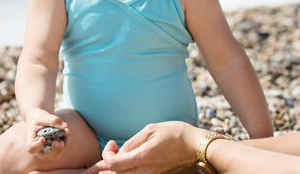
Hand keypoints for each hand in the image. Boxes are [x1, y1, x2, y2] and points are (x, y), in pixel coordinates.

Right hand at [25, 108, 69, 157]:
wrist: (39, 118)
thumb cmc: (38, 117)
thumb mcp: (43, 116)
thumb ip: (52, 120)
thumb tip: (65, 126)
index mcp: (30, 141)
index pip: (31, 148)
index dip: (38, 146)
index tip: (43, 138)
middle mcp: (38, 148)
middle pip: (44, 156)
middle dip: (53, 151)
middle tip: (58, 142)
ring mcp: (46, 150)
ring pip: (54, 155)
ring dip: (61, 148)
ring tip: (65, 135)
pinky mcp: (54, 148)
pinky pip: (60, 150)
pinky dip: (65, 142)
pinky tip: (67, 132)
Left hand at [83, 121, 205, 173]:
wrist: (196, 147)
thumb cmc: (175, 134)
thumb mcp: (151, 130)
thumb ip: (132, 142)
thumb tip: (119, 151)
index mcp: (142, 157)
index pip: (113, 164)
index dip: (106, 155)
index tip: (112, 143)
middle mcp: (145, 171)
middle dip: (105, 168)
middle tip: (103, 158)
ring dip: (115, 172)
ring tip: (111, 164)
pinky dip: (125, 172)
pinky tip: (125, 166)